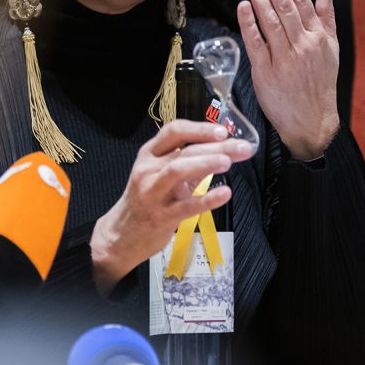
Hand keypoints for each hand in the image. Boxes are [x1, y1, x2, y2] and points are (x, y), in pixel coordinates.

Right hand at [91, 120, 253, 295]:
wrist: (122, 235)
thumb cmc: (146, 201)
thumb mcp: (160, 175)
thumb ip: (187, 163)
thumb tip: (222, 150)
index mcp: (149, 154)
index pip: (173, 131)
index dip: (199, 129)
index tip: (224, 131)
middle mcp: (148, 170)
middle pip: (184, 151)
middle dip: (216, 147)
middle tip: (243, 147)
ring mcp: (152, 193)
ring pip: (178, 170)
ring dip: (205, 163)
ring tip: (228, 162)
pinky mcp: (160, 217)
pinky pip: (186, 206)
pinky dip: (207, 199)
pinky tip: (225, 194)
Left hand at [237, 0, 338, 160]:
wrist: (312, 121)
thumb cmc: (321, 84)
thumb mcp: (332, 50)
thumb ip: (327, 18)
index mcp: (318, 37)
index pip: (301, 0)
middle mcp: (302, 45)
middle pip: (284, 6)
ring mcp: (284, 59)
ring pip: (270, 21)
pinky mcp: (266, 73)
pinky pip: (256, 44)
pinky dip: (249, 24)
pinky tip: (243, 6)